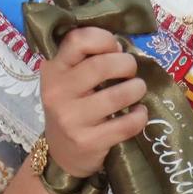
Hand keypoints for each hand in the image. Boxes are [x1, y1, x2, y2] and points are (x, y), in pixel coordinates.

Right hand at [40, 25, 146, 177]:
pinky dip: (140, 116)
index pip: (78, 40)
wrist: (63, 154)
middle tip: (130, 72)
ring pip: (118, 95)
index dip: (104, 39)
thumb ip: (87, 59)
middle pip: (102, 65)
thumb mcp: (68, 79)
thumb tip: (121, 46)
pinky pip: (127, 123)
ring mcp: (71, 118)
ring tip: (137, 90)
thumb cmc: (72, 107)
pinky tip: (137, 113)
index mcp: (52, 69)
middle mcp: (57, 92)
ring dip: (137, 89)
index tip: (114, 48)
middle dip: (127, 64)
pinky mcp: (88, 141)